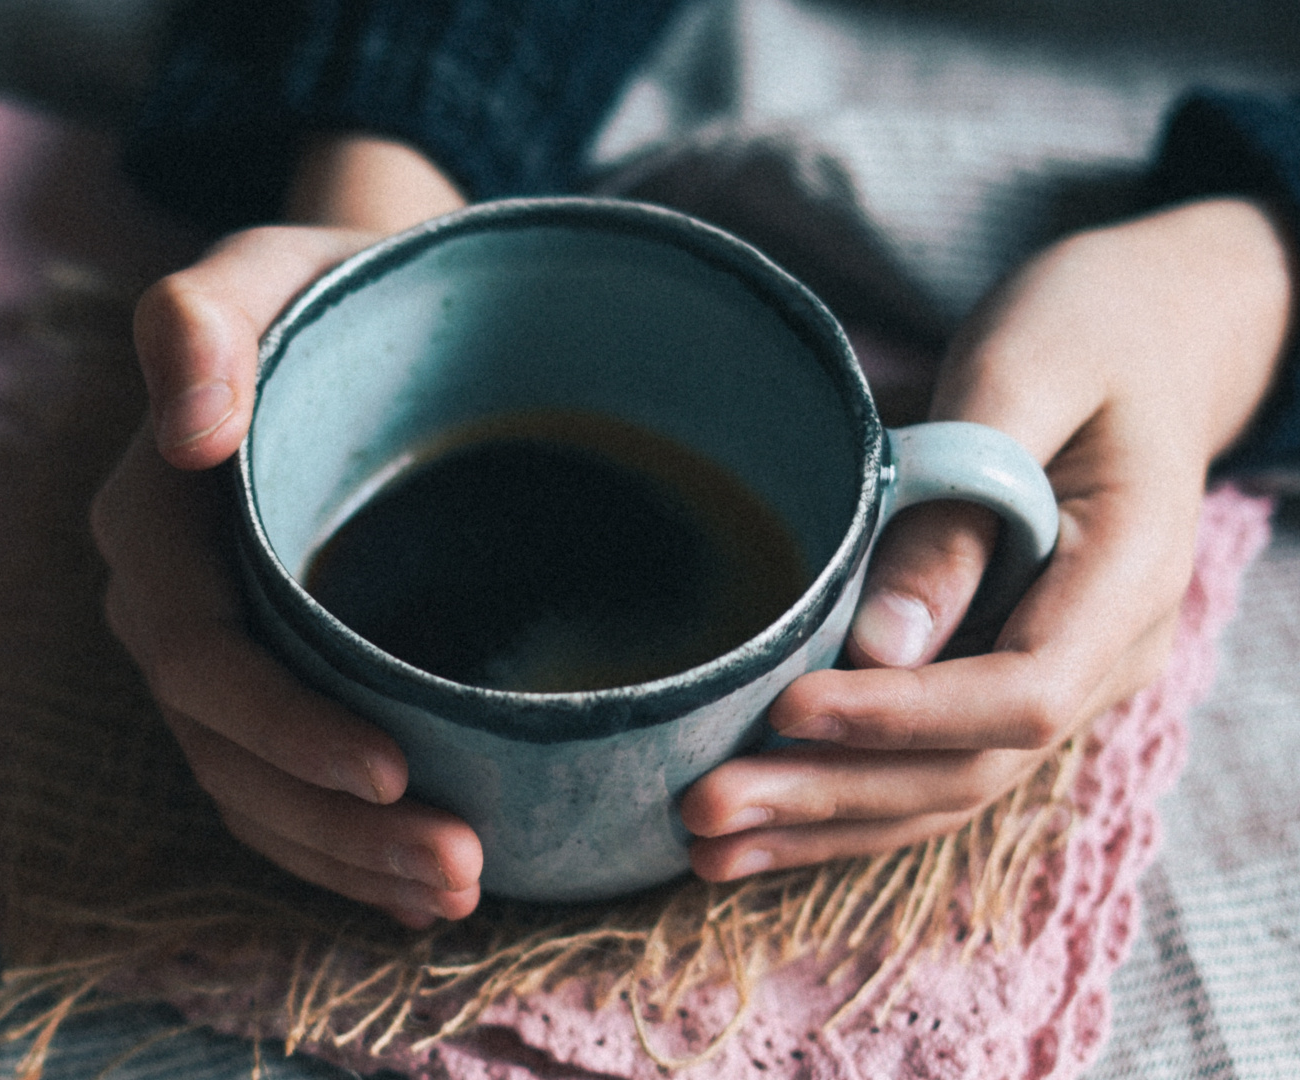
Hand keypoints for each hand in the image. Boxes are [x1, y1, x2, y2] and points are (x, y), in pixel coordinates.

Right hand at [91, 137, 480, 926]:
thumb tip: (188, 428)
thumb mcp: (268, 268)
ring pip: (252, 789)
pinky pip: (278, 788)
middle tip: (458, 870)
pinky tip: (419, 884)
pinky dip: (340, 846)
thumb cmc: (329, 287)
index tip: (394, 772)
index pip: (195, 654)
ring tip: (457, 892)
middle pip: (224, 747)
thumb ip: (205, 320)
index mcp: (154, 518)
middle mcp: (167, 600)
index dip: (282, 728)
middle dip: (330, 826)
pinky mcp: (268, 678)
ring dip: (344, 859)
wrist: (370, 309)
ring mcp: (215, 651)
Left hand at [683, 197, 1294, 878]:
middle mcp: (1103, 654)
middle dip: (832, 795)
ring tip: (705, 847)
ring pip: (944, 789)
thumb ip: (961, 508)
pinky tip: (753, 828)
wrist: (1148, 333)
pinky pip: (925, 763)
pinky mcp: (999, 674)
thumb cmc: (1084, 329)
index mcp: (1127, 580)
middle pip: (969, 769)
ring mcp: (1057, 674)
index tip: (787, 710)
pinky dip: (839, 800)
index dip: (902, 718)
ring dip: (823, 824)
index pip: (1020, 694)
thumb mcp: (1023, 378)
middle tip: (702, 808)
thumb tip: (881, 649)